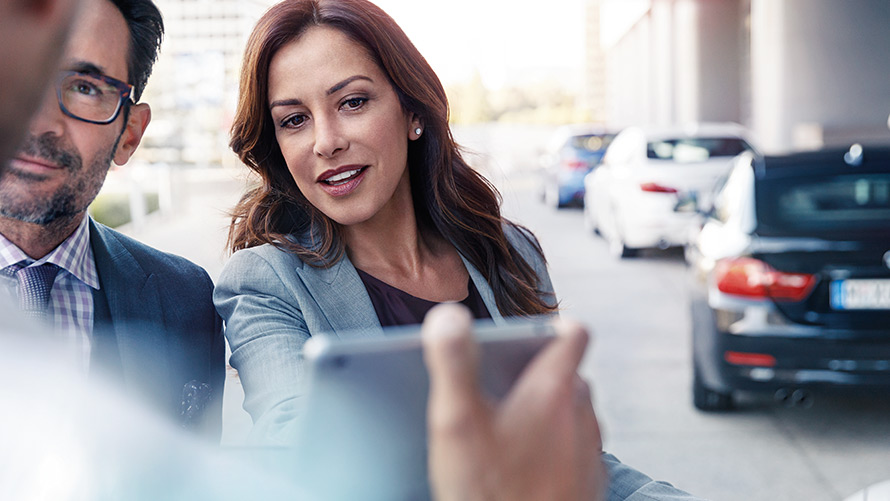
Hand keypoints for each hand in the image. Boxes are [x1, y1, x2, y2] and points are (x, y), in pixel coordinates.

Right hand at [422, 303, 605, 500]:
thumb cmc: (494, 493)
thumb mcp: (458, 422)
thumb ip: (453, 363)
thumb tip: (448, 317)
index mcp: (554, 390)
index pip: (572, 334)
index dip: (551, 327)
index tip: (530, 331)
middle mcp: (582, 415)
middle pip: (568, 374)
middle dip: (538, 374)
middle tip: (501, 388)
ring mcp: (589, 451)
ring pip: (573, 412)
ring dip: (548, 411)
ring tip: (508, 431)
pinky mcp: (589, 482)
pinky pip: (575, 448)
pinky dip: (554, 447)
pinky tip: (522, 467)